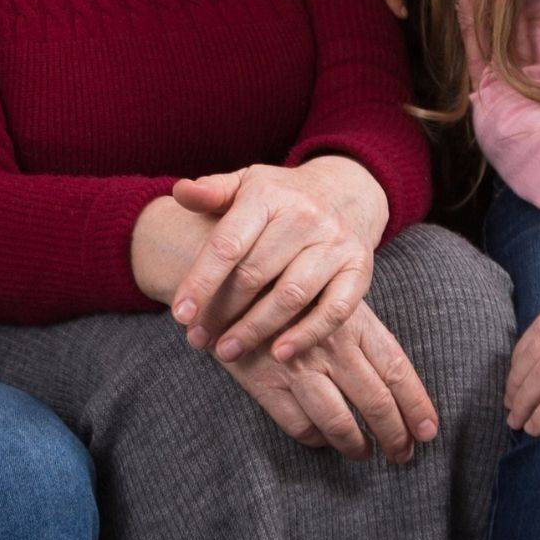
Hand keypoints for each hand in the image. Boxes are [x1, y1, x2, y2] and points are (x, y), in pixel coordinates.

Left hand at [162, 159, 388, 362]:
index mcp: (267, 195)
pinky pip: (334, 309)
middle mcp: (304, 216)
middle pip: (255, 274)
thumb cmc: (279, 198)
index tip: (181, 315)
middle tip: (198, 339)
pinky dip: (307, 334)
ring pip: (290, 296)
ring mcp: (334, 243)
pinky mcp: (358, 268)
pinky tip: (279, 354)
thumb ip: (211, 192)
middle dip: (222, 312)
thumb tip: (180, 192)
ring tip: (227, 351)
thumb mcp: (245, 185)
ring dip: (256, 330)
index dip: (201, 282)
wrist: (344, 192)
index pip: (227, 245)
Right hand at [221, 300, 436, 462]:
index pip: (396, 369)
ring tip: (363, 453)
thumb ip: (355, 328)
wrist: (218, 271)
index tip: (428, 430)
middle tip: (403, 455)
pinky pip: (299, 425)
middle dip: (395, 435)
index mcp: (352, 319)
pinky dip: (315, 438)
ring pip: (339, 421)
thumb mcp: (325, 292)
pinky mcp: (264, 381)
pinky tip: (321, 440)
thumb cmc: (278, 280)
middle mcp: (330, 344)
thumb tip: (387, 375)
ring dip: (356, 445)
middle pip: (376, 401)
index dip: (416, 404)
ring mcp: (297, 364)